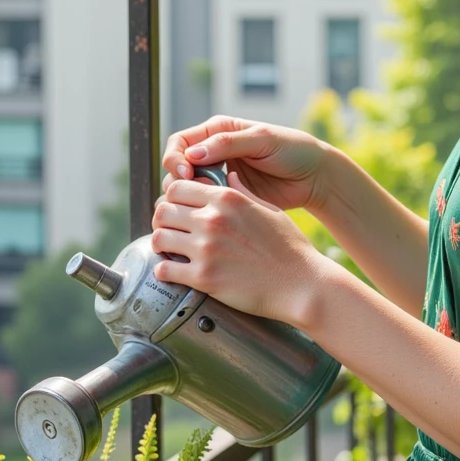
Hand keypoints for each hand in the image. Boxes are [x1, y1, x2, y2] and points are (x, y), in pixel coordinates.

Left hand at [150, 171, 328, 326]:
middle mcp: (212, 219)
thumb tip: (229, 176)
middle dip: (163, 220)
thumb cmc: (289, 248)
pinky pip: (164, 269)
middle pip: (163, 210)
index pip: (178, 187)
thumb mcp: (268, 209)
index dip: (173, 198)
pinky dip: (164, 270)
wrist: (301, 283)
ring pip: (158, 238)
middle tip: (170, 231)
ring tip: (170, 251)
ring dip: (161, 244)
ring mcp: (206, 248)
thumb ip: (242, 191)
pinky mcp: (203, 277)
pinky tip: (173, 271)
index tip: (177, 209)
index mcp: (227, 198)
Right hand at [161, 115, 327, 212]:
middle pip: (177, 167)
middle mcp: (213, 153)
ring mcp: (219, 177)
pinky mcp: (227, 198)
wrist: (314, 177)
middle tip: (194, 194)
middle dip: (178, 181)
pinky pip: (204, 205)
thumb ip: (228, 144)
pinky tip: (209, 217)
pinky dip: (200, 211)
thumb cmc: (293, 150)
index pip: (180, 143)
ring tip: (204, 206)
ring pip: (186, 189)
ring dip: (187, 198)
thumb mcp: (262, 140)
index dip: (176, 158)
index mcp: (218, 132)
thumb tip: (193, 154)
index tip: (186, 174)